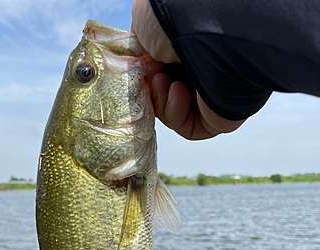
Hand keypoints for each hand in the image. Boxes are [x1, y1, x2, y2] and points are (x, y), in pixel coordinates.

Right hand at [131, 0, 245, 139]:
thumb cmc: (179, 17)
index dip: (146, 76)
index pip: (161, 71)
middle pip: (165, 94)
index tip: (138, 71)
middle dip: (152, 89)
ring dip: (161, 100)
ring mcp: (211, 94)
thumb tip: (140, 67)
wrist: (208, 32)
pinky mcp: (217, 117)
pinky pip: (188, 127)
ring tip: (164, 81)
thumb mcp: (144, 22)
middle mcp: (202, 68)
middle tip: (150, 77)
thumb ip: (139, 47)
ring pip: (173, 113)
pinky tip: (179, 92)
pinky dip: (175, 114)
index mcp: (187, 47)